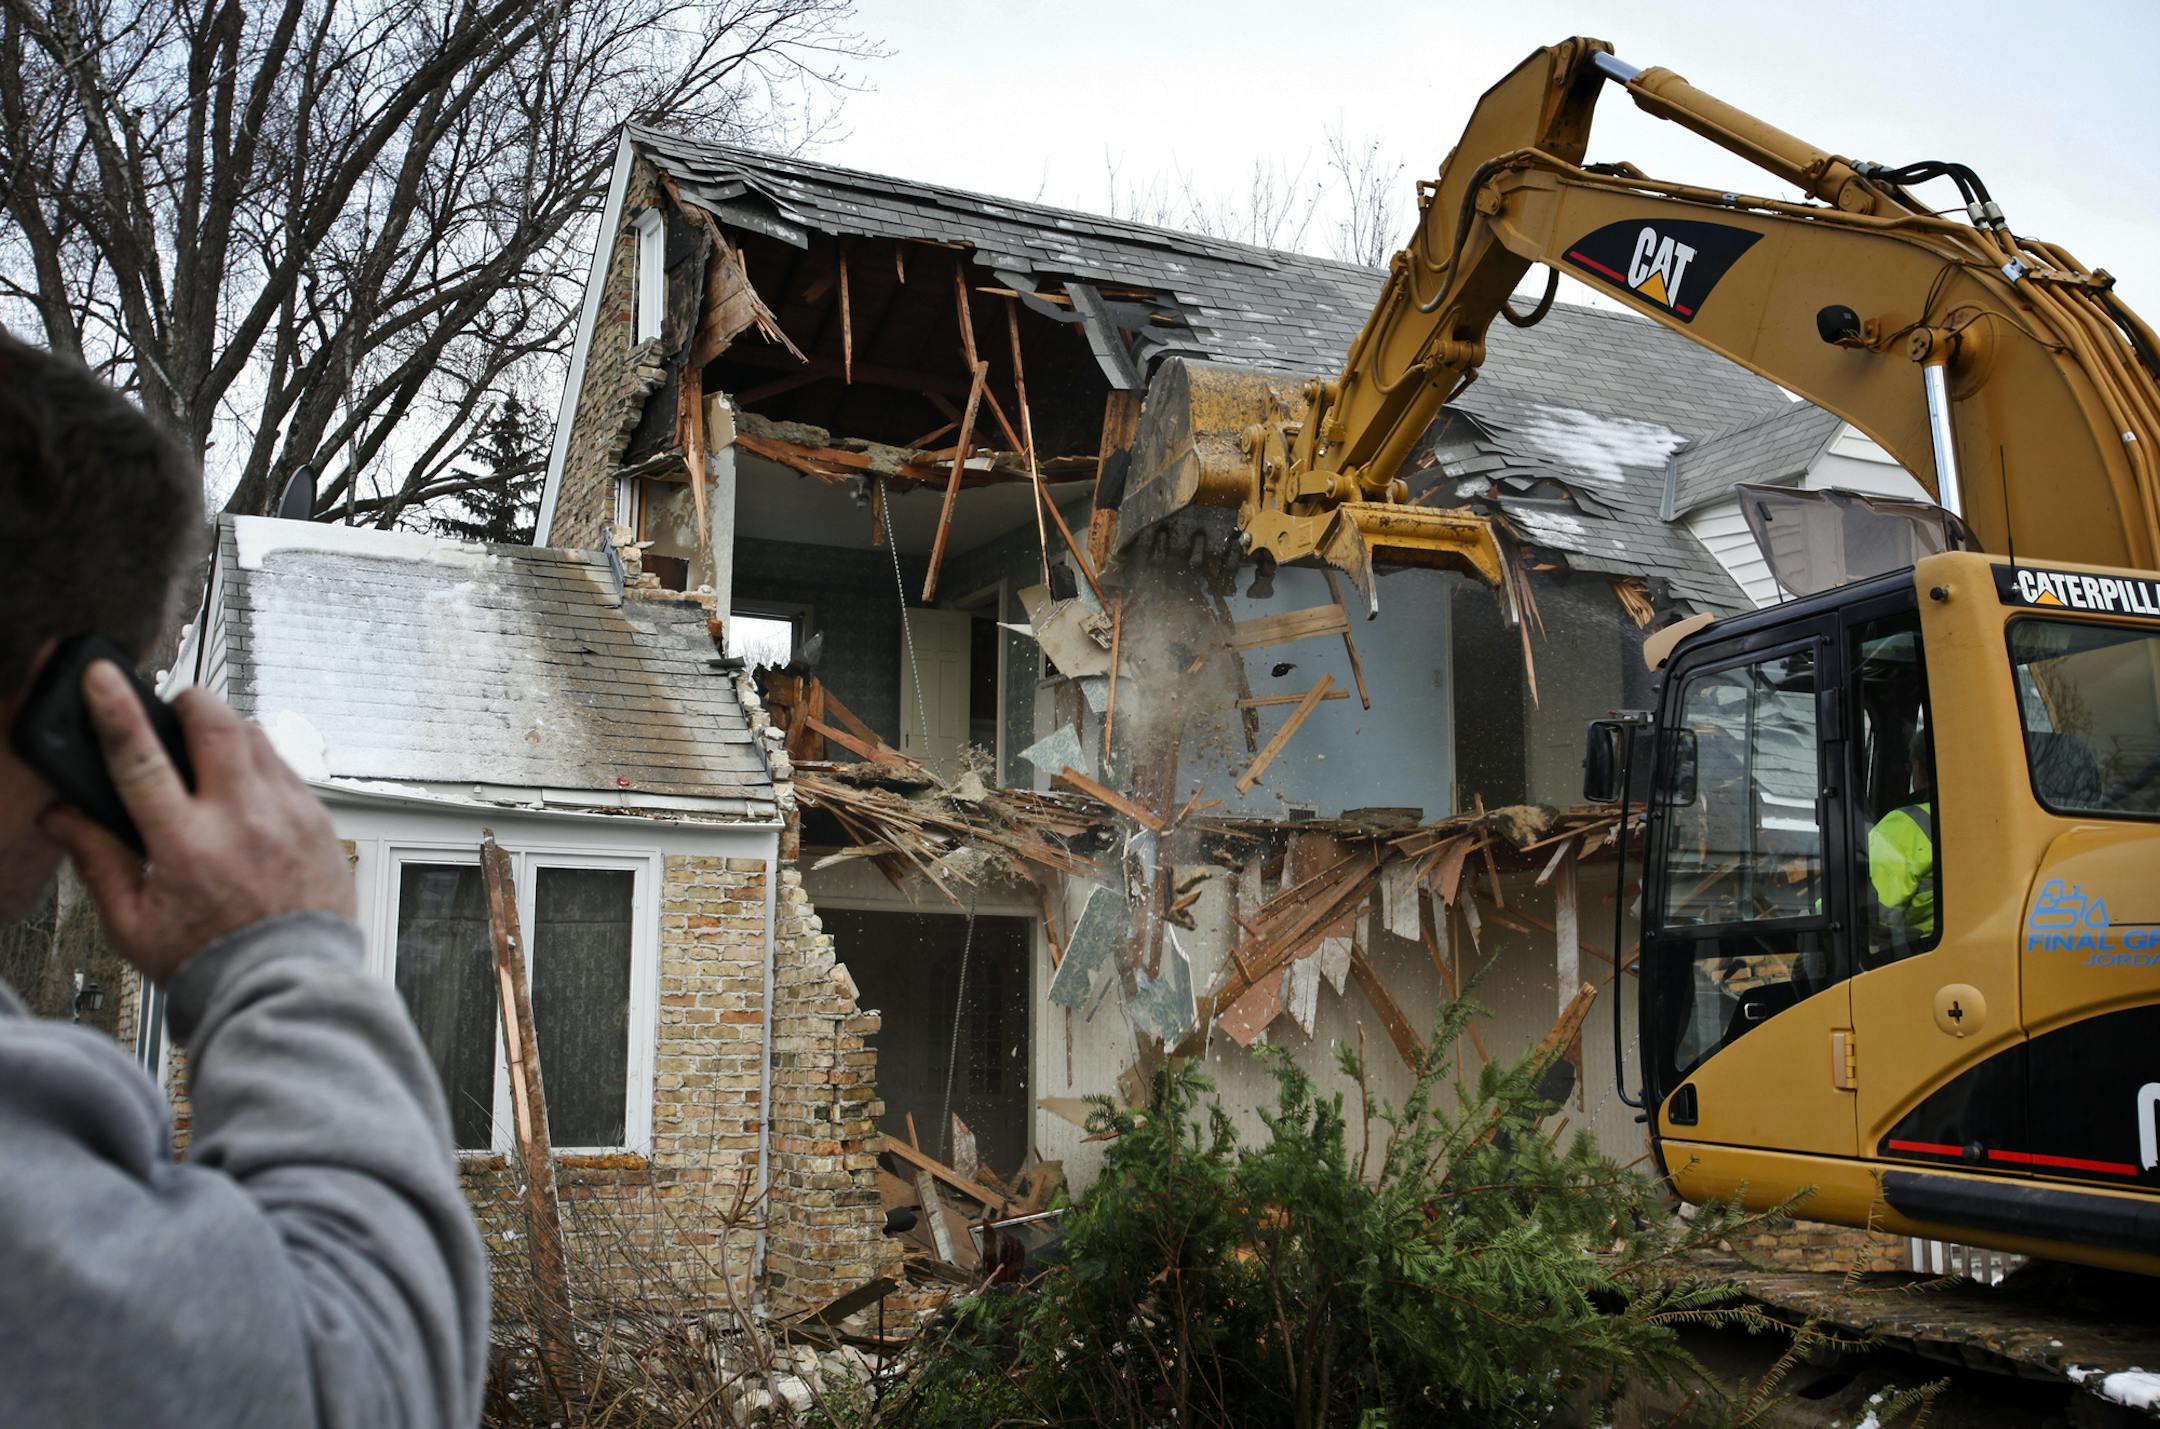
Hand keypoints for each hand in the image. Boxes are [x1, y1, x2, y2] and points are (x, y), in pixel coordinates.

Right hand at [41, 662, 355, 983]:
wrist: (288, 985)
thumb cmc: (211, 963)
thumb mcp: (133, 924)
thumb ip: (97, 861)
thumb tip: (62, 815)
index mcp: (188, 847)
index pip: (141, 759)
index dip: (116, 709)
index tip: (101, 677)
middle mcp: (245, 821)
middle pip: (216, 723)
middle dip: (188, 701)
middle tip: (172, 710)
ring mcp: (290, 817)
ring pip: (258, 737)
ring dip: (227, 731)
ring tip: (207, 757)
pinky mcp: (321, 823)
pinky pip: (289, 769)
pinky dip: (261, 765)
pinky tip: (246, 792)